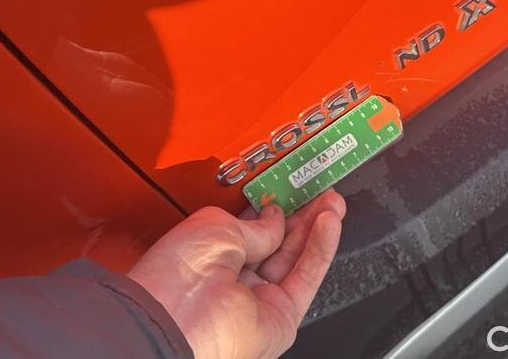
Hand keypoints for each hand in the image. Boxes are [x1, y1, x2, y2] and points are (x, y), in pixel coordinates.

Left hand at [128, 189, 345, 358]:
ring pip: (296, 258)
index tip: (293, 186)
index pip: (252, 228)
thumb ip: (255, 223)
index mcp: (210, 256)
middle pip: (278, 242)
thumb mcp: (217, 227)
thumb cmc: (176, 276)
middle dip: (302, 214)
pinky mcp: (281, 317)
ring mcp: (258, 299)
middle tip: (320, 191)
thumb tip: (276, 218)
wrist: (176, 322)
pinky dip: (321, 248)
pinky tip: (328, 222)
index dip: (274, 206)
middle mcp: (234, 279)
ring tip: (332, 201)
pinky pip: (306, 278)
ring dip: (316, 227)